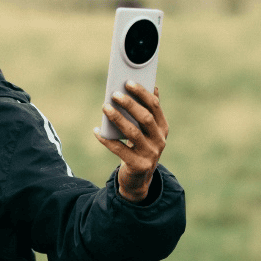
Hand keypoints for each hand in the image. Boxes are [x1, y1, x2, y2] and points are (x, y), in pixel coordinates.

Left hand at [94, 81, 168, 202]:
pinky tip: (96, 131)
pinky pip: (120, 150)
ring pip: (132, 132)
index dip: (142, 93)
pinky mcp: (138, 165)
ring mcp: (150, 154)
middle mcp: (159, 140)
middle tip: (114, 94)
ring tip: (105, 107)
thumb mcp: (147, 131)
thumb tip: (153, 87)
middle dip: (129, 104)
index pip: (154, 106)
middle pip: (145, 118)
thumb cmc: (140, 147)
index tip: (128, 82)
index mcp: (163, 128)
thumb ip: (149, 112)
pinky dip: (106, 140)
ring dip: (117, 118)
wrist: (139, 178)